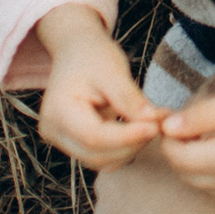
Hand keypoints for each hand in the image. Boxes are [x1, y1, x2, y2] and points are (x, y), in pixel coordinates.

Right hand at [35, 6, 162, 172]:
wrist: (77, 52)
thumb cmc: (93, 56)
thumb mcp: (113, 70)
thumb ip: (130, 98)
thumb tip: (152, 122)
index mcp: (58, 111)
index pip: (94, 137)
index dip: (127, 137)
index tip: (156, 127)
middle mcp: (54, 132)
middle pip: (97, 155)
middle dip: (132, 143)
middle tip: (160, 123)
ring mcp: (62, 141)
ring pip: (102, 161)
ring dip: (131, 148)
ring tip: (151, 122)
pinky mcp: (75, 145)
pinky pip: (103, 156)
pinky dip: (125, 147)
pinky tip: (139, 128)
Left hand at [157, 74, 214, 204]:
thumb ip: (202, 116)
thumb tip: (168, 127)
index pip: (179, 158)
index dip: (168, 140)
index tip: (170, 120)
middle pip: (188, 176)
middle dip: (178, 154)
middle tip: (183, 127)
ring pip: (206, 187)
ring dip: (196, 166)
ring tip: (205, 137)